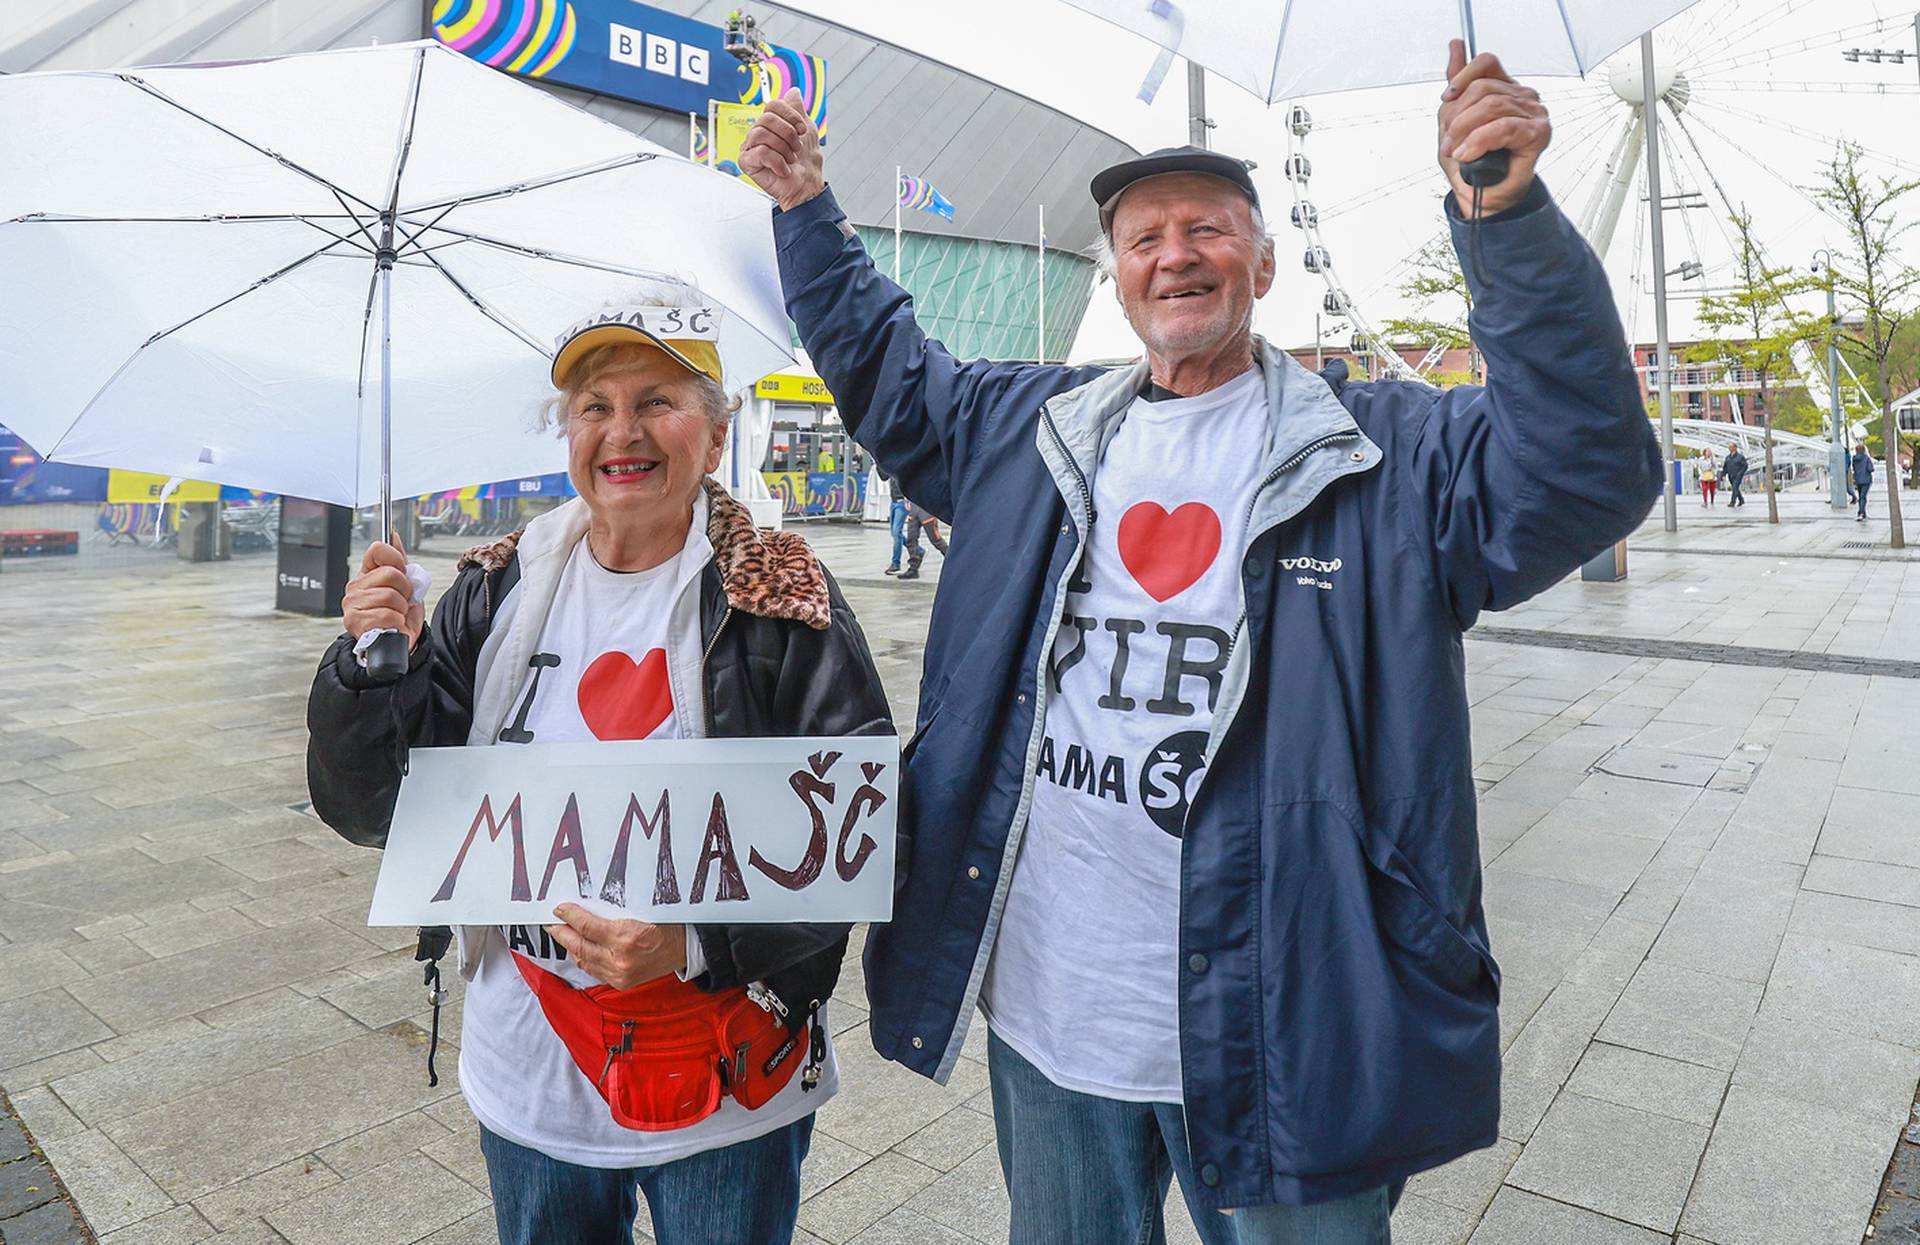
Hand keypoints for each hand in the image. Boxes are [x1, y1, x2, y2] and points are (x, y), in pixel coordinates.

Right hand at [341, 533, 422, 650]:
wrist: (401, 642)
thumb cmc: (401, 614)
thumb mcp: (405, 584)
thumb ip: (399, 561)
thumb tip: (393, 535)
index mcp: (367, 574)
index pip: (378, 550)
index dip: (396, 560)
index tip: (402, 572)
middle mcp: (356, 587)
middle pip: (390, 573)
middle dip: (404, 589)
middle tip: (402, 601)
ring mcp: (352, 604)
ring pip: (390, 595)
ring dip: (401, 608)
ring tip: (396, 614)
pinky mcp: (355, 622)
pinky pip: (387, 614)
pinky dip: (396, 621)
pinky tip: (391, 625)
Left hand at [547, 905, 685, 989]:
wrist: (685, 948)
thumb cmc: (667, 924)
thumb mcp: (641, 910)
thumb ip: (613, 913)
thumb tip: (586, 907)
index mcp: (627, 937)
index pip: (587, 926)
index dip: (570, 916)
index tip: (560, 909)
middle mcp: (621, 959)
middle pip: (580, 945)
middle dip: (561, 933)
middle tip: (550, 923)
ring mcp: (620, 974)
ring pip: (584, 960)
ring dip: (570, 947)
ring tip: (561, 934)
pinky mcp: (621, 983)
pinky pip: (594, 970)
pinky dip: (583, 959)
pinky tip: (579, 949)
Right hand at [739, 88, 825, 211]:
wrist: (807, 186)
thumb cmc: (806, 162)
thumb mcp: (807, 129)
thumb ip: (798, 109)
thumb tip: (793, 91)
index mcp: (770, 124)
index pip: (772, 105)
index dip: (790, 115)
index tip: (801, 129)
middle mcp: (758, 132)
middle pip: (767, 118)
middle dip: (788, 135)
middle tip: (796, 148)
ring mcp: (750, 147)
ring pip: (761, 134)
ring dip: (783, 148)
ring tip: (789, 159)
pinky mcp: (746, 162)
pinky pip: (761, 152)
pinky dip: (777, 162)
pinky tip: (783, 169)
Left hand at [1437, 40, 1548, 217]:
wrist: (1483, 198)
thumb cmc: (1471, 163)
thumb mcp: (1453, 121)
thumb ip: (1457, 83)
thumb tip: (1455, 45)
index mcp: (1506, 88)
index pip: (1486, 63)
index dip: (1462, 78)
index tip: (1446, 99)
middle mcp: (1523, 97)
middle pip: (1484, 88)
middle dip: (1457, 117)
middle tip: (1447, 143)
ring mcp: (1534, 114)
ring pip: (1491, 106)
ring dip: (1464, 132)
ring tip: (1456, 152)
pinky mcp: (1538, 133)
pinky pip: (1504, 127)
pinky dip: (1479, 141)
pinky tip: (1467, 154)